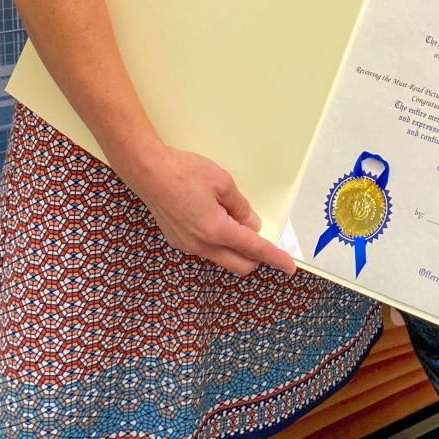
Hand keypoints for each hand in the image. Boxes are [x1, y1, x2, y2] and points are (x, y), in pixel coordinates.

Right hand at [127, 147, 296, 276]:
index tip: (288, 266)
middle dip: (256, 257)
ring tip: (235, 220)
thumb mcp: (223, 182)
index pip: (254, 249)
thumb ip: (240, 206)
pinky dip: (218, 241)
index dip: (274, 258)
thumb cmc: (184, 172)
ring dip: (235, 248)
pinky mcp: (178, 241)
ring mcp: (187, 246)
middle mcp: (201, 244)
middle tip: (264, 240)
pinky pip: (206, 249)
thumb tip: (251, 223)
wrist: (149, 172)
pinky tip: (215, 219)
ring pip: (221, 258)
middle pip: (239, 264)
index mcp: (216, 230)